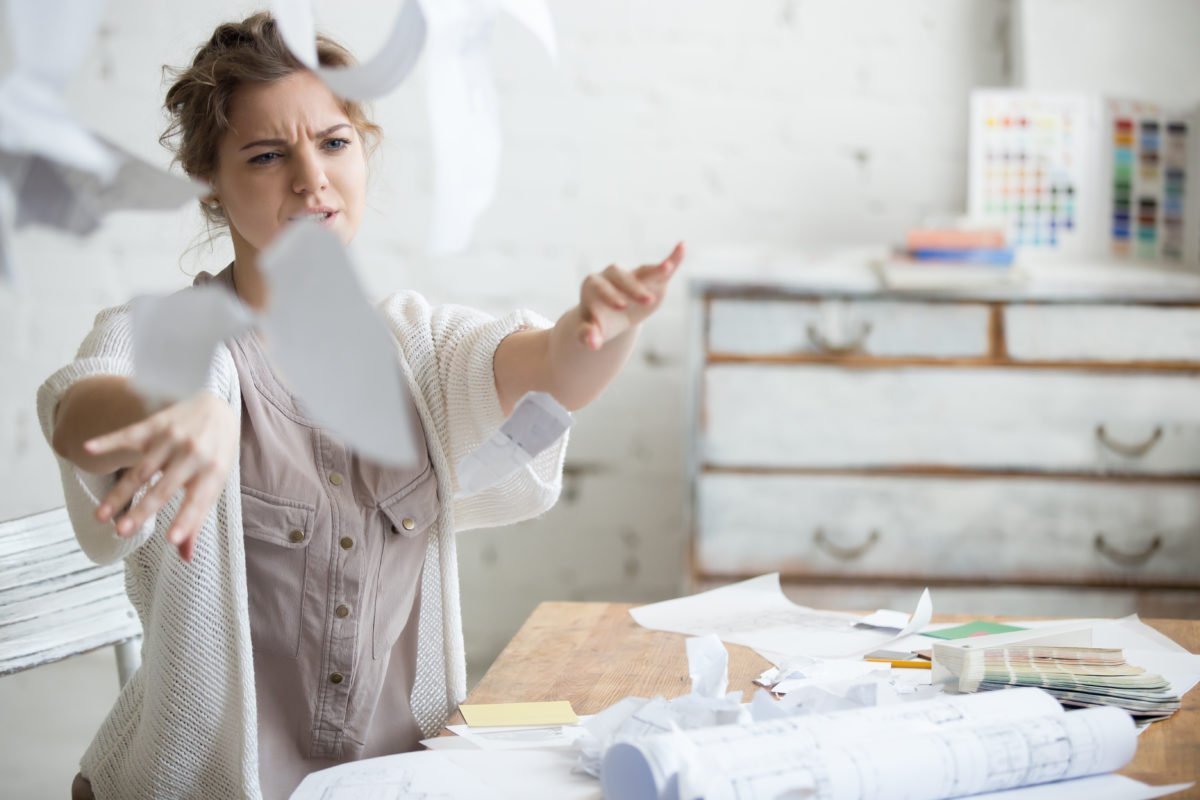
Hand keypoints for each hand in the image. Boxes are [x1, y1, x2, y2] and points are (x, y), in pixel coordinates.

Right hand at [85, 391, 237, 561]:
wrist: (216, 407)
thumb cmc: (215, 454)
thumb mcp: (214, 483)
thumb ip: (196, 518)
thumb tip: (185, 557)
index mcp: (212, 473)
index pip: (198, 502)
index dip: (186, 521)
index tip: (172, 540)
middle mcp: (193, 455)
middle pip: (163, 489)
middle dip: (141, 511)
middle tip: (120, 532)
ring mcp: (172, 439)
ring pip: (141, 471)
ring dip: (119, 494)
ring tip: (100, 516)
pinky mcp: (155, 425)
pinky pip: (129, 434)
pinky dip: (108, 441)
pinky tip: (89, 448)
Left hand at [577, 242, 684, 349]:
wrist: (610, 317)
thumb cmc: (598, 322)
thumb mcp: (589, 331)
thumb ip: (588, 336)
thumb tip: (593, 343)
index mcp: (593, 285)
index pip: (601, 287)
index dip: (611, 296)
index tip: (622, 307)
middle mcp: (611, 275)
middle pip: (622, 276)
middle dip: (634, 287)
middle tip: (647, 299)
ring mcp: (632, 274)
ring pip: (643, 269)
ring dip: (656, 270)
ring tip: (668, 267)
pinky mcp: (649, 277)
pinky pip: (661, 266)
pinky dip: (672, 258)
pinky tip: (682, 246)